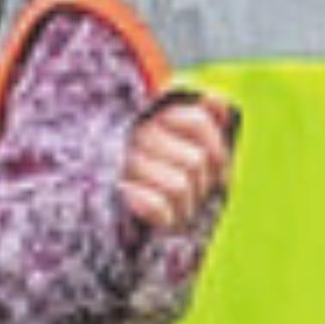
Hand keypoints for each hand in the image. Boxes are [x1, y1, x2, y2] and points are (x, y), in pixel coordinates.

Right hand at [121, 93, 238, 234]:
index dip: (218, 151)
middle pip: (196, 160)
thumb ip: (201, 121)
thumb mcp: (180, 149)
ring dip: (186, 209)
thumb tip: (216, 101)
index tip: (220, 175)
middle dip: (203, 187)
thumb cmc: (156, 182)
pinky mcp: (112, 192)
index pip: (199, 122)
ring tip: (179, 215)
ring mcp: (121, 163)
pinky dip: (166, 219)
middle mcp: (134, 134)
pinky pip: (157, 205)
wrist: (103, 218)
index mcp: (151, 117)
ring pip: (180, 186)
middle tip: (194, 201)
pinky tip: (162, 222)